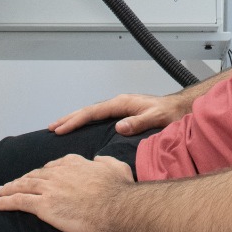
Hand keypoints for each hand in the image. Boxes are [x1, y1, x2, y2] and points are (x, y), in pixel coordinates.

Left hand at [0, 154, 132, 231]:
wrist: (116, 207)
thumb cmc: (119, 190)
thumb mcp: (116, 167)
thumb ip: (105, 161)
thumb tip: (98, 159)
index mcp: (75, 164)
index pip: (54, 165)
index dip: (44, 171)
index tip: (39, 174)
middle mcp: (59, 173)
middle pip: (34, 175)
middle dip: (22, 179)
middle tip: (11, 183)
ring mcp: (49, 188)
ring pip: (23, 185)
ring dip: (8, 188)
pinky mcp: (43, 205)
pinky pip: (18, 202)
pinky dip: (3, 202)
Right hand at [49, 92, 191, 136]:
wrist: (180, 108)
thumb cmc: (170, 113)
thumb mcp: (156, 118)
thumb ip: (139, 122)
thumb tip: (119, 127)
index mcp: (122, 103)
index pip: (93, 112)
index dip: (75, 120)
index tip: (60, 129)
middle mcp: (119, 103)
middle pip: (88, 110)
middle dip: (69, 118)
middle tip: (51, 127)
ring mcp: (120, 108)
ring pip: (92, 113)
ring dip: (76, 119)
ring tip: (60, 127)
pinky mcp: (123, 113)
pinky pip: (99, 117)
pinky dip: (87, 121)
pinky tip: (82, 127)